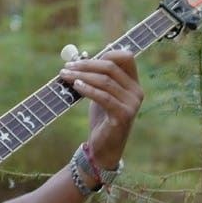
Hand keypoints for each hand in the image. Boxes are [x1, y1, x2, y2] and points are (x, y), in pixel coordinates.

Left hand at [62, 47, 142, 171]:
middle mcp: (136, 92)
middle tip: (67, 66)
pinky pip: (103, 96)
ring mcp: (132, 104)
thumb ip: (98, 77)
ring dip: (81, 75)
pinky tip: (75, 86)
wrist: (104, 149)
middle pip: (111, 67)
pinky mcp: (123, 115)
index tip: (83, 59)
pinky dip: (87, 89)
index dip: (106, 53)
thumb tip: (84, 56)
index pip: (126, 57)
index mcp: (134, 84)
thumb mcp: (100, 94)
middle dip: (86, 64)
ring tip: (65, 75)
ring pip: (105, 81)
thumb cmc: (101, 120)